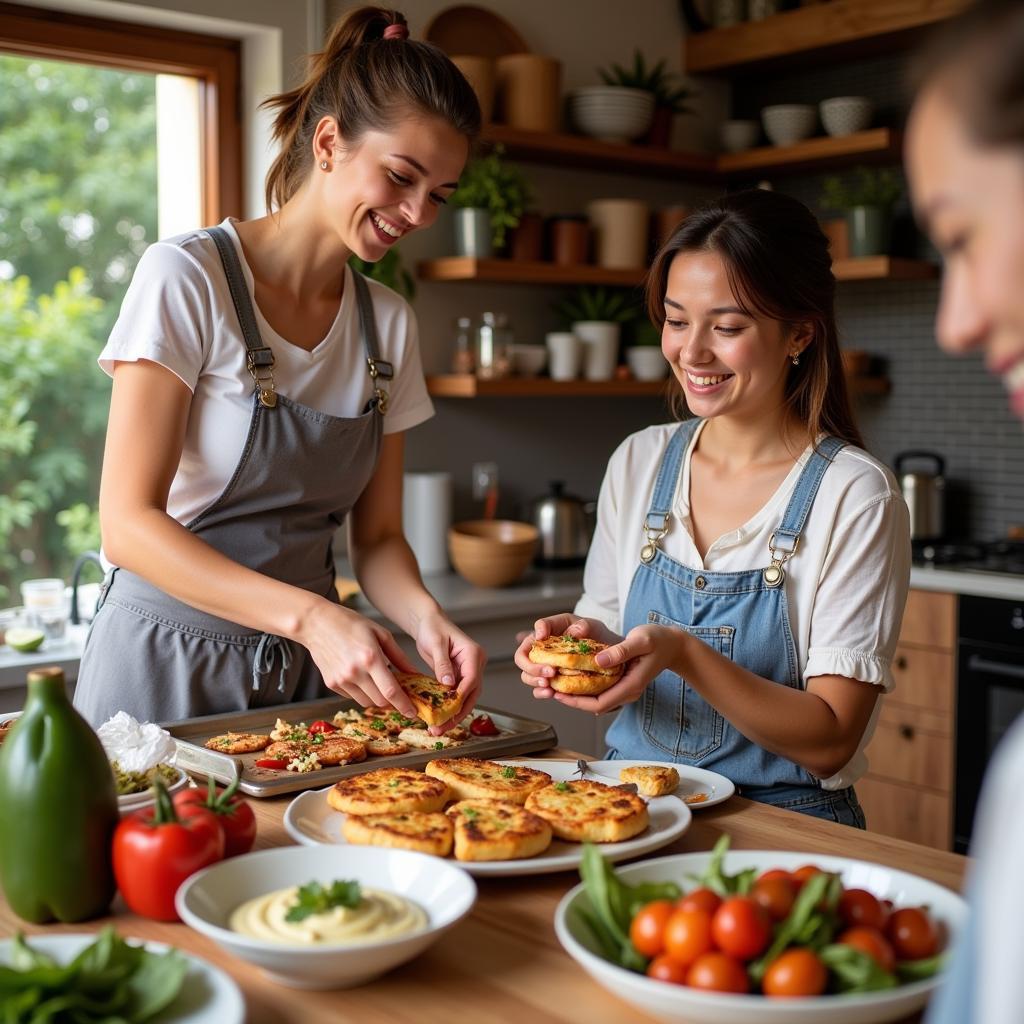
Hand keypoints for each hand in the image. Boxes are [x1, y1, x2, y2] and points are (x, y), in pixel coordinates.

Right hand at [299, 599, 419, 717]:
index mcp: (370, 658)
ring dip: (377, 698)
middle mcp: (355, 672)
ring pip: (367, 702)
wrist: (317, 623)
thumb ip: (399, 656)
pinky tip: (362, 677)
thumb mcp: (380, 633)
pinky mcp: (332, 684)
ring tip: (379, 682)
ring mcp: (341, 680)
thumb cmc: (350, 623)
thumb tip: (414, 673)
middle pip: (380, 701)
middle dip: (392, 701)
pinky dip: (362, 692)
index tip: (413, 712)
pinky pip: (353, 696)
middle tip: (398, 693)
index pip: (391, 691)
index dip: (404, 705)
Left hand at [413, 611, 486, 733]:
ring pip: (465, 698)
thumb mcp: (436, 643)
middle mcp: (474, 664)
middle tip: (441, 727)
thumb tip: (447, 684)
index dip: (461, 696)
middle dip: (457, 713)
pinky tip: (438, 719)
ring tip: (438, 728)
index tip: (449, 711)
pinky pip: (456, 695)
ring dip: (453, 714)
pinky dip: (448, 707)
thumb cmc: (433, 626)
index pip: (471, 679)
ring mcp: (467, 671)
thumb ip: (442, 664)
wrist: (428, 621)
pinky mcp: (458, 677)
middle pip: (471, 693)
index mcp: (473, 654)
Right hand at [513, 613, 621, 701]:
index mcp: (550, 630)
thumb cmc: (594, 638)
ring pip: (526, 675)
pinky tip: (551, 692)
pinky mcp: (549, 681)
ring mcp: (543, 666)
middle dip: (532, 666)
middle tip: (550, 671)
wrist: (605, 657)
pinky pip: (538, 689)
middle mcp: (542, 649)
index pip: (538, 627)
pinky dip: (541, 692)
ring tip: (549, 684)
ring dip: (535, 681)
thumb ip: (583, 625)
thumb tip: (574, 631)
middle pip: (522, 657)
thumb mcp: (592, 626)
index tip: (542, 637)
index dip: (537, 632)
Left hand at [551, 624, 684, 714]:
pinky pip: (601, 691)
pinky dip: (585, 687)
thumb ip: (620, 651)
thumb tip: (598, 660)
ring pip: (597, 699)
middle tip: (550, 689)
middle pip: (595, 705)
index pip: (599, 703)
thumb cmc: (659, 640)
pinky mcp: (623, 684)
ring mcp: (626, 689)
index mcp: (631, 685)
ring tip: (556, 684)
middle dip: (571, 699)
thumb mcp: (641, 640)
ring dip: (576, 694)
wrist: (674, 645)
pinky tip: (572, 677)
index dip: (576, 701)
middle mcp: (628, 692)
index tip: (557, 693)